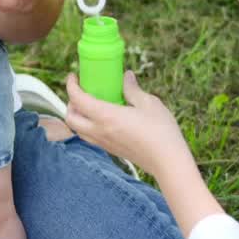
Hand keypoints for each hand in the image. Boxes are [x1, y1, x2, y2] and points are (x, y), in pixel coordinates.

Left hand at [63, 71, 195, 179]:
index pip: (77, 99)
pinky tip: (103, 119)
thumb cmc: (161, 131)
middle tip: (81, 91)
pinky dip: (87, 126)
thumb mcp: (149, 103)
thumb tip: (126, 76)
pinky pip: (89, 137)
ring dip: (77, 116)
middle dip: (70, 102)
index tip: (73, 76)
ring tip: (89, 104)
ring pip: (77, 130)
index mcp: (106, 116)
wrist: (168, 162)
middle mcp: (99, 131)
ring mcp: (104, 143)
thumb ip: (133, 89)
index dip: (71, 86)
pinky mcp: (111, 150)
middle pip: (70, 118)